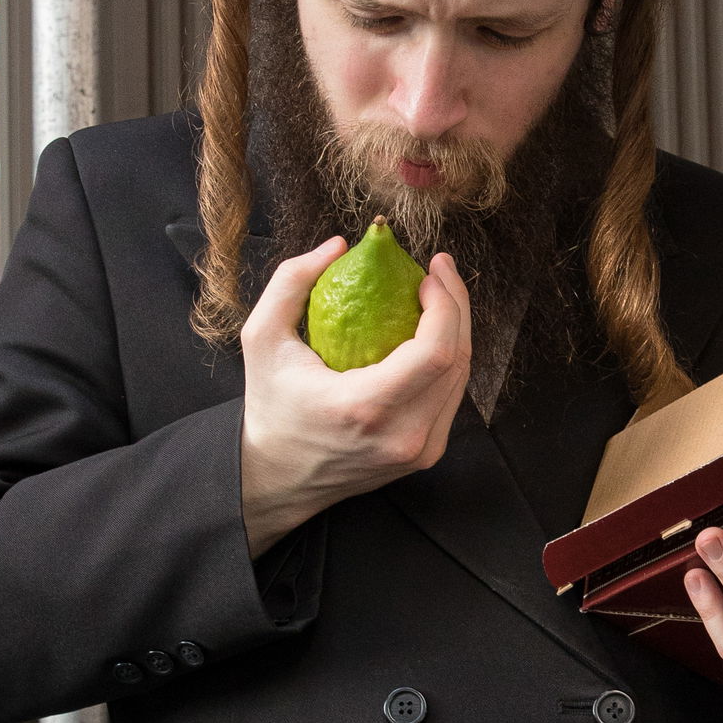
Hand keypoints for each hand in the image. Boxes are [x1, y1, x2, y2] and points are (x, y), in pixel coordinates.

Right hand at [237, 235, 471, 555]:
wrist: (276, 478)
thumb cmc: (269, 406)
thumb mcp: (261, 338)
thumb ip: (291, 282)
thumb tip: (338, 245)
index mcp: (366, 408)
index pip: (435, 352)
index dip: (447, 304)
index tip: (431, 271)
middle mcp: (403, 436)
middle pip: (458, 361)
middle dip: (457, 307)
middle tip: (440, 272)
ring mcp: (419, 451)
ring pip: (461, 380)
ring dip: (457, 331)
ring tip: (438, 296)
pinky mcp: (425, 455)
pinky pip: (451, 398)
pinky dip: (448, 361)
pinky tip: (433, 332)